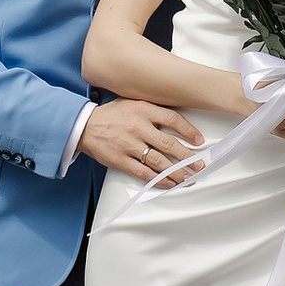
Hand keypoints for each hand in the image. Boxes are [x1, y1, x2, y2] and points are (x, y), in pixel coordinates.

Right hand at [79, 97, 205, 184]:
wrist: (84, 126)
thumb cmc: (111, 115)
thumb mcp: (133, 103)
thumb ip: (153, 110)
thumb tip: (177, 121)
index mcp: (143, 109)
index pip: (173, 119)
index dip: (189, 131)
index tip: (198, 140)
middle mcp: (138, 127)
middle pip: (169, 144)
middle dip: (188, 157)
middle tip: (200, 164)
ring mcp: (129, 145)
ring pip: (159, 161)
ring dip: (177, 172)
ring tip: (189, 177)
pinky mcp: (121, 160)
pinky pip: (144, 173)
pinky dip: (159, 179)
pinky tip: (169, 183)